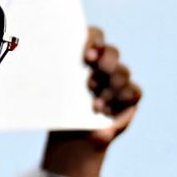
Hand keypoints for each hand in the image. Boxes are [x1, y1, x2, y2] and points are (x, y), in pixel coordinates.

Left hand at [44, 28, 143, 173]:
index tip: (86, 54)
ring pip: (123, 72)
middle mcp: (103, 66)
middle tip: (91, 79)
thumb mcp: (55, 89)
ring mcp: (118, 81)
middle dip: (105, 62)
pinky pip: (134, 91)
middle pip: (112, 52)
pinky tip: (106, 111)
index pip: (95, 36)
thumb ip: (55, 69)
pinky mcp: (129, 99)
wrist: (72, 139)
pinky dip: (121, 99)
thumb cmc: (61, 111)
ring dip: (109, 87)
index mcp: (85, 57)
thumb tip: (41, 50)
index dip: (94, 40)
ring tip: (94, 104)